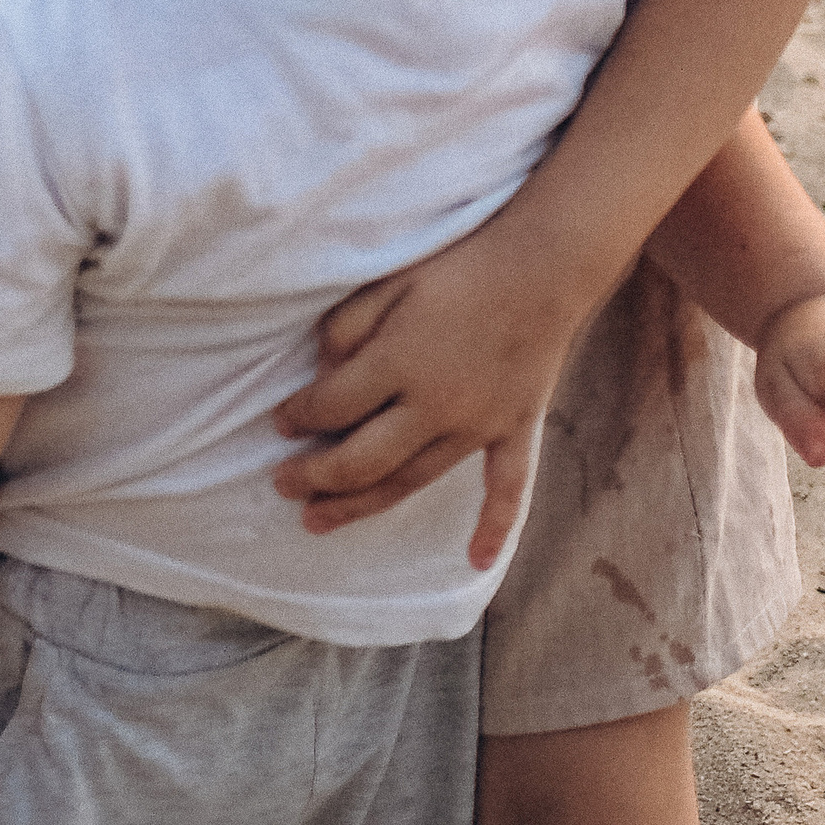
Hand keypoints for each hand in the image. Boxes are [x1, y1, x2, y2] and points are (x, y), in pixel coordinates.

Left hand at [269, 212, 580, 568]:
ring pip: (411, 481)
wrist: (545, 263)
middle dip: (315, 477)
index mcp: (398, 363)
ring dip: (363, 506)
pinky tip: (477, 562)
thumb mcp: (390, 280)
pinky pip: (508, 488)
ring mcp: (477, 425)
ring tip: (320, 521)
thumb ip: (348, 327)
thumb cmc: (462, 265)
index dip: (298, 416)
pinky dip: (494, 526)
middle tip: (282, 485)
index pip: (331, 406)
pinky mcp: (515, 429)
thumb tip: (322, 372)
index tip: (278, 421)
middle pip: (361, 460)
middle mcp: (435, 406)